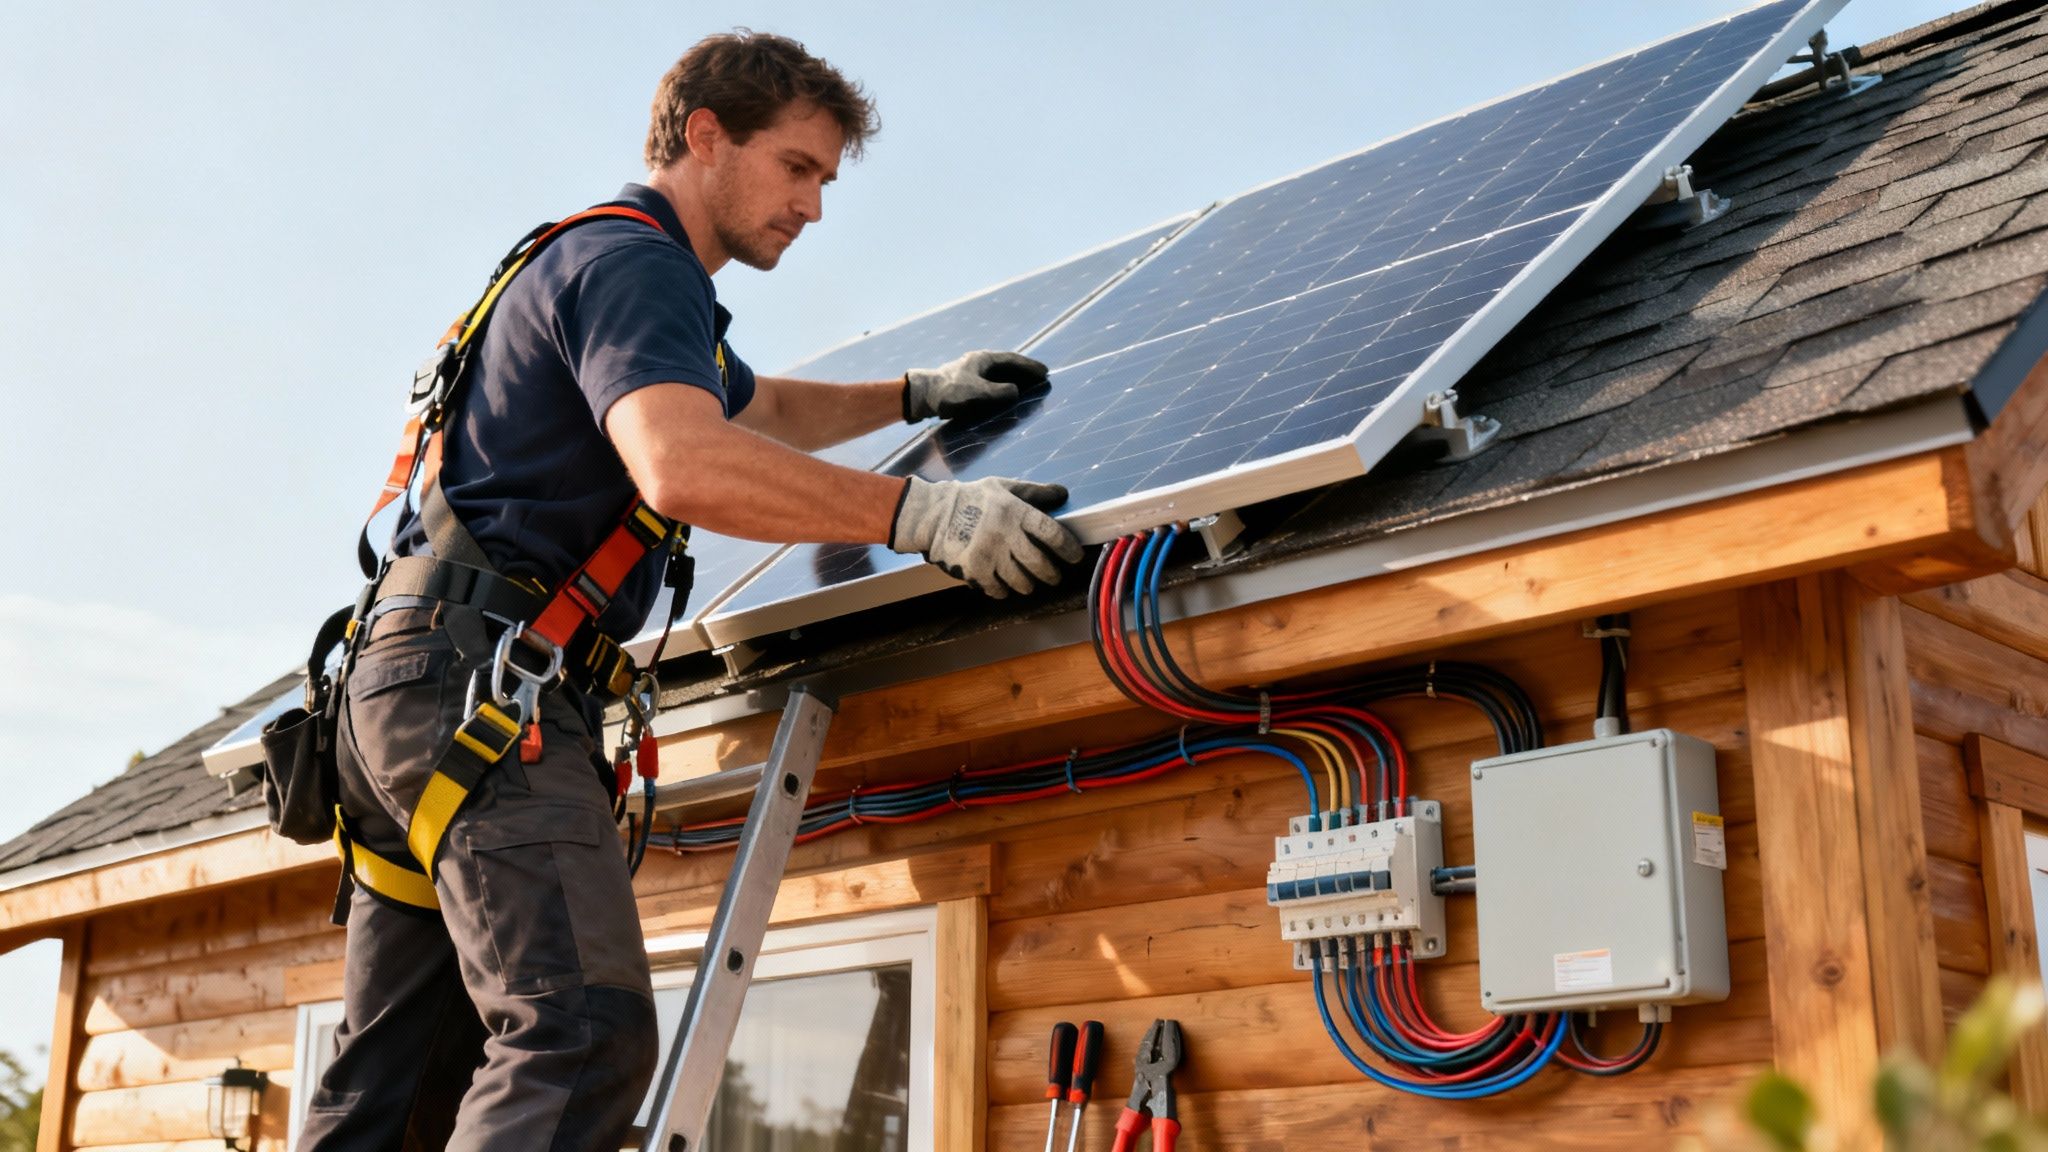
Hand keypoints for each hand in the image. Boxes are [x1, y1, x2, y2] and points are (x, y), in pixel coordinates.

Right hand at [888, 476, 1083, 597]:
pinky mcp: (975, 571)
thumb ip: (1034, 492)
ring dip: (1030, 584)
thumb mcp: (1003, 487)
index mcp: (1015, 512)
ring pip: (1022, 581)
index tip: (1075, 557)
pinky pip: (999, 589)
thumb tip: (1062, 494)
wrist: (932, 515)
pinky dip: (1005, 590)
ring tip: (1030, 583)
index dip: (1068, 548)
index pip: (1052, 534)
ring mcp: (990, 555)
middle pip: (1040, 564)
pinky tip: (1005, 585)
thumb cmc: (971, 498)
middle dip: (1052, 574)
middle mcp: (1006, 535)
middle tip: (1054, 576)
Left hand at [902, 350, 1047, 422]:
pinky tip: (1005, 393)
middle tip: (1041, 377)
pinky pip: (991, 380)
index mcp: (983, 359)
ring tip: (1028, 385)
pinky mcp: (965, 382)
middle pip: (1007, 365)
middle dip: (1025, 371)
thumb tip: (1016, 391)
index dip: (1030, 366)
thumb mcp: (978, 393)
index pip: (1013, 360)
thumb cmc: (950, 392)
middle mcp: (978, 362)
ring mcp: (971, 371)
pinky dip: (1003, 385)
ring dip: (1014, 377)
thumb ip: (1000, 392)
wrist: (922, 396)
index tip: (1045, 372)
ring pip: (999, 372)